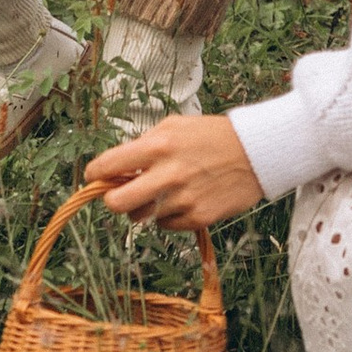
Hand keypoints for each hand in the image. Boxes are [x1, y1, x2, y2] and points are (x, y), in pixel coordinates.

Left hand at [90, 112, 263, 226]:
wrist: (257, 152)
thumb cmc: (212, 135)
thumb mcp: (174, 126)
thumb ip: (143, 144)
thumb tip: (116, 167)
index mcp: (158, 146)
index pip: (107, 165)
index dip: (95, 174)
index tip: (95, 177)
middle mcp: (168, 174)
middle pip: (116, 203)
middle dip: (112, 199)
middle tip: (120, 193)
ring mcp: (183, 199)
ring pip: (141, 217)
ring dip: (144, 207)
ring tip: (162, 192)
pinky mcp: (198, 217)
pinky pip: (165, 226)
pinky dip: (168, 216)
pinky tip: (183, 199)